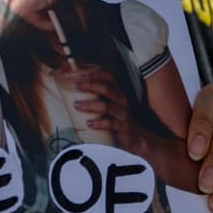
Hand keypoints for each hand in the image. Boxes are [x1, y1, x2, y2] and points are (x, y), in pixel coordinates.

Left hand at [79, 83, 201, 195]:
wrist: (139, 140)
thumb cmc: (120, 122)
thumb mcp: (108, 108)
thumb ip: (95, 99)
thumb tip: (73, 93)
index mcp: (118, 94)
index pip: (110, 78)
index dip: (97, 73)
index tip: (82, 71)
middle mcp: (122, 102)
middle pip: (108, 89)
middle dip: (92, 85)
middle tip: (77, 85)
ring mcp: (124, 115)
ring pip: (108, 106)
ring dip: (91, 104)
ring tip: (77, 105)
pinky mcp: (124, 128)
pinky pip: (112, 124)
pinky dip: (100, 122)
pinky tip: (89, 123)